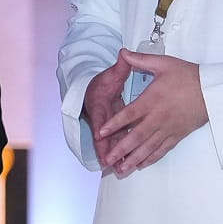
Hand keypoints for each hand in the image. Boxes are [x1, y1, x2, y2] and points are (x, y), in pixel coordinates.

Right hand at [82, 53, 132, 169]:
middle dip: (107, 150)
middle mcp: (101, 119)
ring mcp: (106, 128)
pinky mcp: (113, 133)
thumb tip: (124, 53)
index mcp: (99, 105)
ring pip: (111, 144)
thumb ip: (120, 67)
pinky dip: (122, 155)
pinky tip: (129, 165)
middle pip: (103, 138)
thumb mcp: (111, 74)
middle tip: (111, 163)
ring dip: (115, 157)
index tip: (100, 136)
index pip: (99, 117)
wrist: (93, 91)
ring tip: (121, 170)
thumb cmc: (101, 83)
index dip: (100, 127)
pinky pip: (118, 146)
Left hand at [95, 51, 206, 174]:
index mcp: (152, 100)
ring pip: (148, 147)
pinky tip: (141, 165)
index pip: (129, 114)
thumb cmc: (189, 75)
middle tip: (107, 160)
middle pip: (136, 136)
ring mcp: (169, 129)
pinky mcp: (178, 135)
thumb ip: (140, 60)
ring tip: (120, 170)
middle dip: (120, 149)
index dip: (114, 124)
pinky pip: (162, 149)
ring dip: (133, 159)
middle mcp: (159, 118)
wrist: (215, 89)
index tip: (100, 133)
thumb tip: (123, 52)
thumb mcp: (164, 63)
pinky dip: (151, 158)